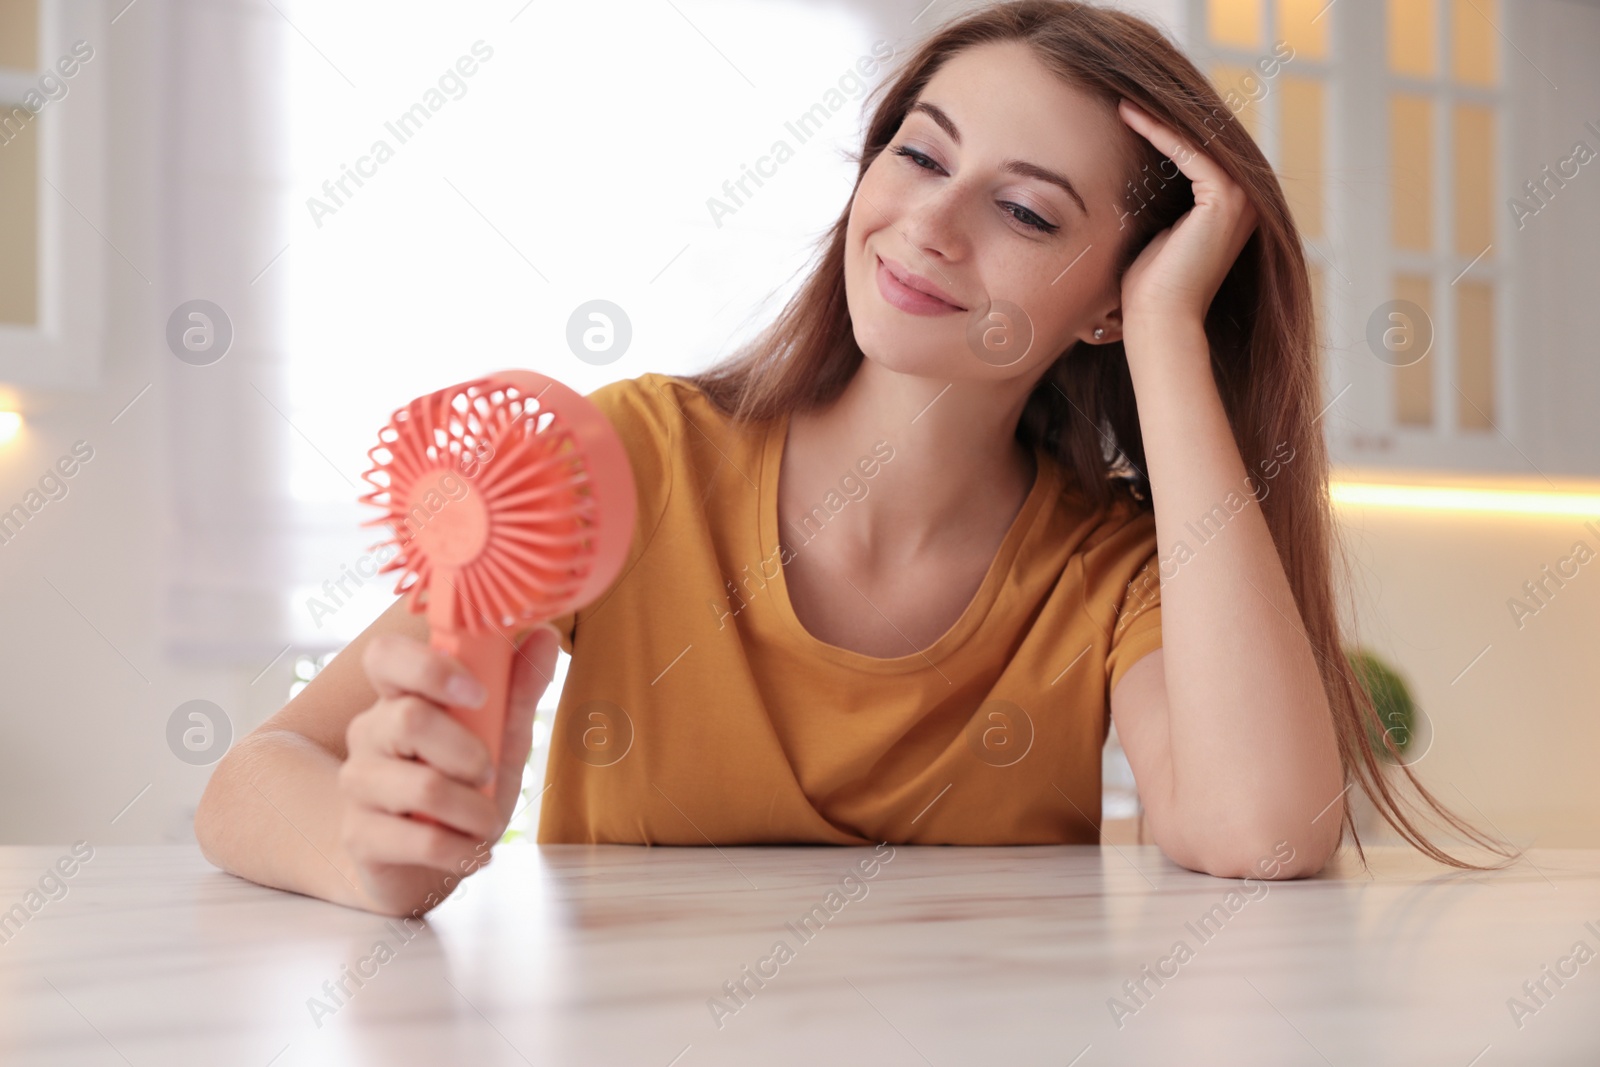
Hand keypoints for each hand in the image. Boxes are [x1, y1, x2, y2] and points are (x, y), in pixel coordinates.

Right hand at [336, 625, 560, 915]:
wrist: (421, 866)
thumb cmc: (461, 790)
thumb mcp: (498, 740)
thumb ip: (516, 692)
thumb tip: (546, 636)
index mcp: (398, 697)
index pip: (386, 656)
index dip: (431, 668)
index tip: (478, 694)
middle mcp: (368, 733)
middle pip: (410, 719)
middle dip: (469, 751)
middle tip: (489, 773)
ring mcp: (357, 785)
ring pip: (423, 786)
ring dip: (475, 810)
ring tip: (486, 823)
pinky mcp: (359, 837)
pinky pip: (422, 840)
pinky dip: (463, 850)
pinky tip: (470, 851)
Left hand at [1116, 99, 1258, 327]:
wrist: (1158, 321)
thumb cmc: (1149, 287)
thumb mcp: (1158, 230)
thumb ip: (1164, 199)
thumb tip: (1141, 168)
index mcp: (1233, 208)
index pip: (1200, 155)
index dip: (1165, 131)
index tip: (1128, 112)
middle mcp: (1247, 201)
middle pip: (1203, 143)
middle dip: (1163, 118)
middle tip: (1125, 95)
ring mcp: (1243, 200)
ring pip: (1197, 142)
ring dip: (1159, 118)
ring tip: (1123, 102)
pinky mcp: (1226, 199)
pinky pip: (1191, 153)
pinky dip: (1160, 132)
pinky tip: (1131, 117)